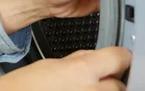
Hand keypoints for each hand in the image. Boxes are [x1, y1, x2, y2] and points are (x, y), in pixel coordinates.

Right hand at [0, 47, 130, 90]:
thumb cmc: (25, 87)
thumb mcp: (52, 64)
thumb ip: (78, 60)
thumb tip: (93, 57)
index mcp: (82, 71)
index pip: (120, 57)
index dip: (117, 56)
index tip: (115, 57)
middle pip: (118, 82)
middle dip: (108, 77)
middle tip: (91, 77)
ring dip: (102, 90)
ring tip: (81, 87)